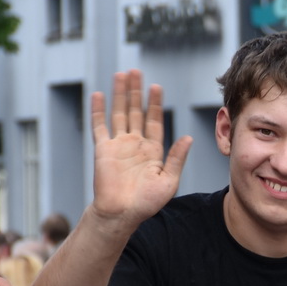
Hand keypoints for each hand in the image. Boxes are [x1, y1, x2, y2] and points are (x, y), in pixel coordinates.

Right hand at [87, 70, 192, 228]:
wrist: (121, 214)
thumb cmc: (146, 203)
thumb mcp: (169, 180)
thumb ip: (176, 158)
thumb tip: (188, 138)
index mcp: (152, 150)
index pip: (154, 120)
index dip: (155, 103)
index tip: (156, 86)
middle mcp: (135, 144)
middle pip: (136, 111)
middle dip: (136, 91)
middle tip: (136, 71)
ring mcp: (118, 145)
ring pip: (119, 113)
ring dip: (120, 94)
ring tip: (121, 75)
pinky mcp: (103, 150)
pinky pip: (100, 126)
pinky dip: (98, 110)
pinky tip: (98, 94)